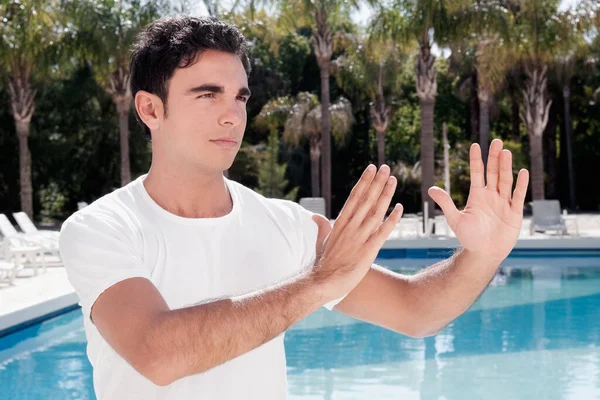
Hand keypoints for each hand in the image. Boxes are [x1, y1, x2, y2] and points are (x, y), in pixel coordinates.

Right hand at [310, 164, 403, 300]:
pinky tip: (399, 208)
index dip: (364, 182)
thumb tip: (314, 216)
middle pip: (366, 199)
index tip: (371, 169)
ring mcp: (360, 237)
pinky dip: (392, 219)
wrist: (324, 282)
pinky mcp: (369, 250)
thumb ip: (322, 227)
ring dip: (385, 195)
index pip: (354, 197)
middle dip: (377, 182)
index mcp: (340, 222)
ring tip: (393, 180)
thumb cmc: (323, 263)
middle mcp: (351, 226)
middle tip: (386, 167)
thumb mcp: (321, 241)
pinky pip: (383, 231)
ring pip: (375, 211)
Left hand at [428, 139, 528, 262]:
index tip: (475, 145)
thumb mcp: (455, 219)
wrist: (483, 253)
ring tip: (506, 152)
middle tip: (496, 141)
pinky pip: (518, 196)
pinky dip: (520, 185)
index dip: (476, 160)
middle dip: (494, 158)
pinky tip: (522, 172)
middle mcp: (491, 196)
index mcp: (477, 196)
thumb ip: (446, 203)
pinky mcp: (514, 212)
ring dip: (506, 167)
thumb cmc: (468, 237)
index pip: (477, 173)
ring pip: (505, 181)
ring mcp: (503, 203)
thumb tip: (431, 189)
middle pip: (493, 173)